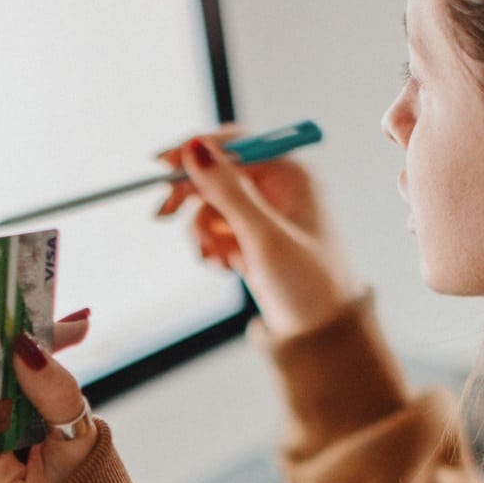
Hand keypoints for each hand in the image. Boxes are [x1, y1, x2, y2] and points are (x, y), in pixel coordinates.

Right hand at [157, 127, 361, 336]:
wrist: (323, 337)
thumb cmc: (308, 285)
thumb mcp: (264, 237)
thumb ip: (228, 192)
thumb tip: (194, 148)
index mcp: (291, 174)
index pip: (233, 145)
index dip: (195, 151)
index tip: (160, 166)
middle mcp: (278, 188)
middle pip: (217, 173)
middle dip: (192, 197)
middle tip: (162, 216)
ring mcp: (265, 214)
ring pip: (212, 205)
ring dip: (204, 232)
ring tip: (217, 260)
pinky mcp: (254, 239)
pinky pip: (217, 230)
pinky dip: (212, 247)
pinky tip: (225, 267)